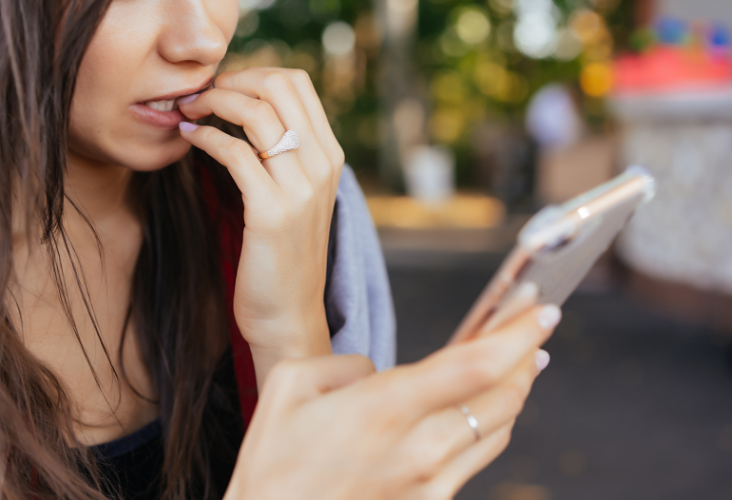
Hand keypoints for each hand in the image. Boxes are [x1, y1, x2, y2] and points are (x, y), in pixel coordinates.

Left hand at [178, 68, 344, 385]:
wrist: (289, 315)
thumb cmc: (283, 256)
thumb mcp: (297, 197)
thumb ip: (285, 156)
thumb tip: (248, 112)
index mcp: (330, 156)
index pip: (298, 83)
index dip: (254, 73)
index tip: (224, 87)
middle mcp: (322, 166)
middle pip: (279, 85)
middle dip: (233, 79)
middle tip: (202, 95)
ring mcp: (301, 189)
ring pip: (256, 112)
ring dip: (213, 102)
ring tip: (189, 112)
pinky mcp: (271, 212)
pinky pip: (235, 153)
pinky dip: (206, 138)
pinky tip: (189, 140)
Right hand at [225, 304, 560, 499]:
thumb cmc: (273, 462)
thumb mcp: (290, 385)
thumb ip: (345, 364)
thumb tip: (381, 372)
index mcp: (384, 408)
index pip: (474, 365)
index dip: (516, 334)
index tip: (540, 309)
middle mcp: (419, 448)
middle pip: (503, 397)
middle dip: (527, 354)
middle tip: (536, 325)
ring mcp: (431, 483)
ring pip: (498, 429)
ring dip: (518, 389)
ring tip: (522, 361)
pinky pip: (477, 457)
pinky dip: (492, 424)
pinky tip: (487, 408)